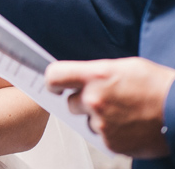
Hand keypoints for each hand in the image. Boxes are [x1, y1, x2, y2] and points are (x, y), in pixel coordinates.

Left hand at [46, 58, 174, 158]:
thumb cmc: (157, 86)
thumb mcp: (123, 67)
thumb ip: (95, 73)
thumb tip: (79, 78)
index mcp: (95, 76)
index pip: (54, 76)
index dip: (53, 82)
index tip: (55, 86)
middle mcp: (94, 100)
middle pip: (70, 102)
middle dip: (82, 101)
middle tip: (105, 99)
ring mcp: (102, 124)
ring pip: (87, 121)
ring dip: (98, 118)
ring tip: (123, 112)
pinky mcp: (111, 143)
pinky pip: (101, 136)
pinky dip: (112, 132)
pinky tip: (129, 124)